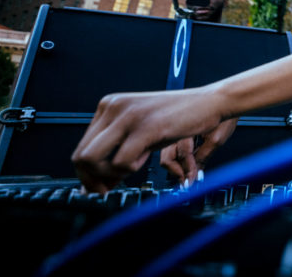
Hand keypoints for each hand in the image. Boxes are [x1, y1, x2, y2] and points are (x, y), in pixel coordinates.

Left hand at [72, 87, 226, 192]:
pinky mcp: (146, 127)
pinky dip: (131, 169)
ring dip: (112, 174)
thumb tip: (95, 182)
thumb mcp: (141, 132)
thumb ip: (117, 151)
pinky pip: (121, 162)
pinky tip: (146, 158)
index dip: (87, 173)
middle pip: (82, 156)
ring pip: (94, 160)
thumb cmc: (179, 117)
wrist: (210, 102)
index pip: (81, 147)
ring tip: (133, 167)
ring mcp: (128, 116)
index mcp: (110, 105)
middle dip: (93, 179)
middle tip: (107, 188)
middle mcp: (114, 107)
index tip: (97, 186)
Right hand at [160, 118, 239, 185]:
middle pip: (166, 157)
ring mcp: (173, 130)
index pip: (182, 155)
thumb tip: (195, 174)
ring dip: (176, 165)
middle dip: (176, 171)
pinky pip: (170, 148)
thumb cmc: (224, 116)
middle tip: (186, 180)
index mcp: (186, 128)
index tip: (189, 182)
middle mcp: (175, 129)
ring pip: (166, 154)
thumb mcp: (217, 139)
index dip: (186, 171)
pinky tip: (187, 161)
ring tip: (187, 172)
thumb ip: (203, 157)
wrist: (225, 101)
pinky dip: (177, 157)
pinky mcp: (175, 131)